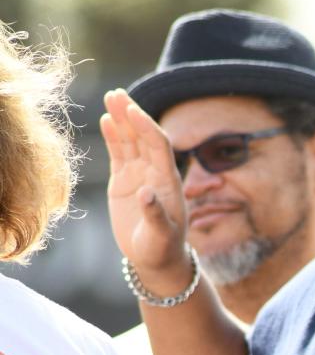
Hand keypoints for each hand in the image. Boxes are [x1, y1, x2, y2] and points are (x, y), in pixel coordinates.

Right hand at [100, 88, 190, 287]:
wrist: (155, 260)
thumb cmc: (162, 249)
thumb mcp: (161, 236)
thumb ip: (156, 215)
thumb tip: (146, 193)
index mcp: (168, 182)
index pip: (159, 146)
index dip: (147, 127)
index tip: (133, 111)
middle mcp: (155, 173)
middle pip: (144, 137)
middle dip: (132, 115)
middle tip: (117, 94)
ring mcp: (139, 174)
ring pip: (130, 141)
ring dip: (121, 119)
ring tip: (110, 97)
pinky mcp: (124, 180)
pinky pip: (119, 153)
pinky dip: (113, 136)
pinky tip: (106, 119)